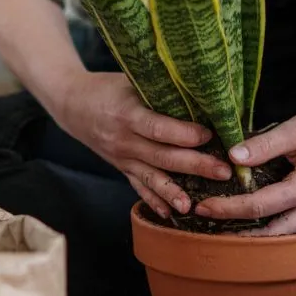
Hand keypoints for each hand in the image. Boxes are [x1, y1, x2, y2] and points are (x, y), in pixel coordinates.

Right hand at [54, 72, 232, 217]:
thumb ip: (159, 89)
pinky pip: (138, 187)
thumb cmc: (107, 88)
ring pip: (151, 178)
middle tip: (223, 171)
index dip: (184, 134)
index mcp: (126, 114)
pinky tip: (170, 214)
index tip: (210, 135)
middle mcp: (123, 140)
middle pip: (162, 156)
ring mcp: (121, 158)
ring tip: (195, 205)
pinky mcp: (121, 168)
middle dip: (195, 165)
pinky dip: (153, 201)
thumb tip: (200, 93)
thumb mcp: (130, 81)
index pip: (158, 128)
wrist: (72, 104)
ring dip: (174, 192)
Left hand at [194, 89, 295, 234]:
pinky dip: (272, 225)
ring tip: (223, 227)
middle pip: (272, 231)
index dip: (229, 208)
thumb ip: (264, 145)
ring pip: (285, 234)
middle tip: (206, 224)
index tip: (203, 207)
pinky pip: (295, 226)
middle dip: (238, 231)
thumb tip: (231, 158)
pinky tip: (251, 219)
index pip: (261, 206)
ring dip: (255, 233)